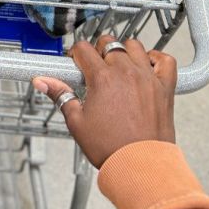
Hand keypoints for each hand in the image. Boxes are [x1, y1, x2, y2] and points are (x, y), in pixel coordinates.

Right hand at [33, 35, 176, 167]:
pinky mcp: (165, 87)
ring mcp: (147, 77)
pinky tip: (147, 65)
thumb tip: (42, 81)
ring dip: (124, 51)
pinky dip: (157, 58)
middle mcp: (125, 72)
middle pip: (108, 42)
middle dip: (98, 50)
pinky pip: (165, 60)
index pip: (83, 48)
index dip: (76, 54)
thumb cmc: (110, 147)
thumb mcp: (76, 122)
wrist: (140, 165)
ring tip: (119, 66)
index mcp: (101, 78)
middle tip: (95, 67)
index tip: (76, 63)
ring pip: (135, 46)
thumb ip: (60, 95)